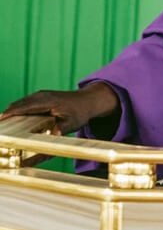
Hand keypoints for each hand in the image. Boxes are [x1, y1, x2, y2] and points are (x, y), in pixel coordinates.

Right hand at [0, 83, 119, 135]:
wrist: (87, 100)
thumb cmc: (80, 112)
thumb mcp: (74, 123)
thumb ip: (63, 128)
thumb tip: (54, 134)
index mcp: (47, 101)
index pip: (25, 107)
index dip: (11, 113)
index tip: (0, 120)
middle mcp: (41, 96)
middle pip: (18, 104)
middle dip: (6, 114)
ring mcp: (40, 95)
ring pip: (19, 103)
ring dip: (10, 112)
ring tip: (1, 126)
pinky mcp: (40, 97)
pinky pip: (24, 103)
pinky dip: (16, 110)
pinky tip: (11, 121)